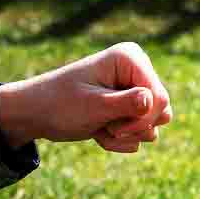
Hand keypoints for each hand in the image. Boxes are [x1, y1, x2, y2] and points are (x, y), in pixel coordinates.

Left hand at [0, 42, 172, 152]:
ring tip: (100, 128)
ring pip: (154, 125)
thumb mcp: (93, 106)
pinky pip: (142, 133)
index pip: (160, 97)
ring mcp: (135, 89)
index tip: (114, 126)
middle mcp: (137, 70)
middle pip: (162, 111)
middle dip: (134, 128)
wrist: (37, 113)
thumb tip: (154, 100)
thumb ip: (126, 104)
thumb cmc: (60, 104)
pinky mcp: (130, 107)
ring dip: (126, 136)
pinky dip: (121, 139)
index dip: (142, 119)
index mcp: (130, 58)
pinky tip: (100, 131)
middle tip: (107, 127)